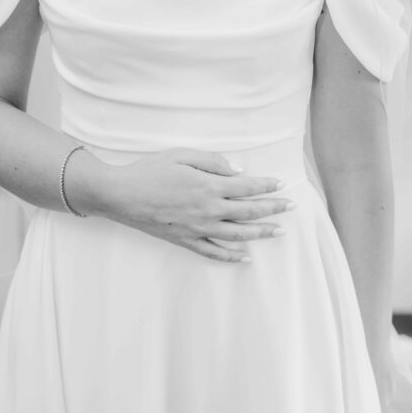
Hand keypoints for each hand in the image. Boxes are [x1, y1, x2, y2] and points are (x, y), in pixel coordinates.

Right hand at [97, 147, 295, 262]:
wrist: (120, 194)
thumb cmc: (150, 170)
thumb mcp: (182, 155)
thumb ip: (213, 161)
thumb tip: (240, 170)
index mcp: (209, 186)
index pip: (247, 187)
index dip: (267, 186)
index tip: (281, 184)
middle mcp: (208, 210)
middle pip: (248, 212)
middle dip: (273, 209)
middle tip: (291, 206)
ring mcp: (198, 228)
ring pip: (237, 235)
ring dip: (261, 233)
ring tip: (279, 231)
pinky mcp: (185, 240)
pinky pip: (213, 252)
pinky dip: (231, 257)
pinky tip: (245, 258)